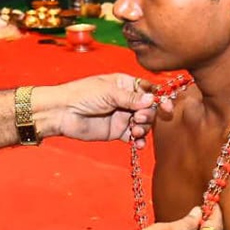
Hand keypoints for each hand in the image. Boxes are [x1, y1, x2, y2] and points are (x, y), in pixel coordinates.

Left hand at [35, 74, 157, 146]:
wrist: (62, 113)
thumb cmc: (82, 95)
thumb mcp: (108, 92)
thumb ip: (131, 98)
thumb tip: (153, 99)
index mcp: (124, 84)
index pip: (148, 90)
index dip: (159, 98)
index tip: (167, 106)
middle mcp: (126, 100)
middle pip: (149, 108)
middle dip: (149, 114)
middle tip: (139, 118)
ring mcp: (122, 116)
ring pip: (143, 123)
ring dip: (144, 128)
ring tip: (134, 130)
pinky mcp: (116, 132)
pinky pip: (133, 137)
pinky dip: (138, 141)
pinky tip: (138, 144)